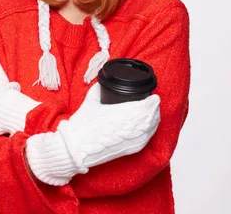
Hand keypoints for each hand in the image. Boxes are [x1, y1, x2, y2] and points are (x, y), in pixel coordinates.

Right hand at [25, 83, 160, 185]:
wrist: (76, 147)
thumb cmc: (83, 123)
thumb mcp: (91, 99)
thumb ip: (101, 88)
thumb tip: (106, 82)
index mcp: (122, 113)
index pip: (146, 106)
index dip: (153, 101)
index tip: (154, 96)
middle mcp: (130, 127)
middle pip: (151, 117)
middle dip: (154, 109)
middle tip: (154, 102)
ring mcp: (131, 140)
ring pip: (151, 129)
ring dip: (154, 119)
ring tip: (152, 112)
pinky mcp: (130, 150)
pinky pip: (147, 139)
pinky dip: (150, 131)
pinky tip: (149, 127)